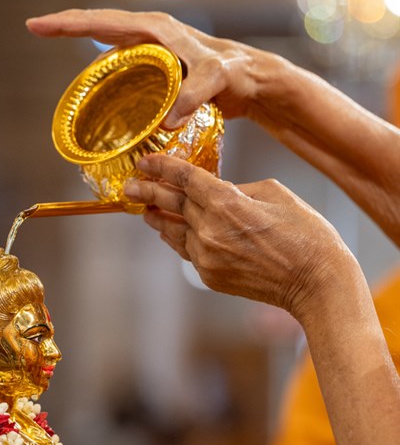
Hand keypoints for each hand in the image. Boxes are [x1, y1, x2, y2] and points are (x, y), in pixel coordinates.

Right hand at [26, 8, 266, 125]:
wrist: (251, 81)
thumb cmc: (235, 74)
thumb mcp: (215, 81)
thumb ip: (192, 97)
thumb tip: (167, 121)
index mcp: (155, 30)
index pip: (103, 22)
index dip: (69, 24)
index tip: (39, 24)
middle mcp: (149, 36)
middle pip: (97, 27)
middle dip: (65, 27)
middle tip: (34, 27)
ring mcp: (151, 52)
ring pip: (107, 49)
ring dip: (82, 56)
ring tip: (57, 64)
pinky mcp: (155, 69)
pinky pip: (120, 69)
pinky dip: (103, 79)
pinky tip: (93, 97)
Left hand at [124, 153, 352, 321]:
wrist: (315, 282)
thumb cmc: (305, 233)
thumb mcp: (274, 193)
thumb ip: (237, 189)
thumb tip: (216, 191)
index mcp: (226, 203)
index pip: (183, 178)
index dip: (161, 167)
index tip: (144, 161)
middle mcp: (209, 230)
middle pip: (170, 204)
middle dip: (147, 192)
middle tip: (130, 185)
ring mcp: (207, 257)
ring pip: (173, 231)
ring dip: (158, 218)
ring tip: (146, 210)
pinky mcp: (210, 276)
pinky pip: (187, 252)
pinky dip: (178, 239)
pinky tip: (172, 232)